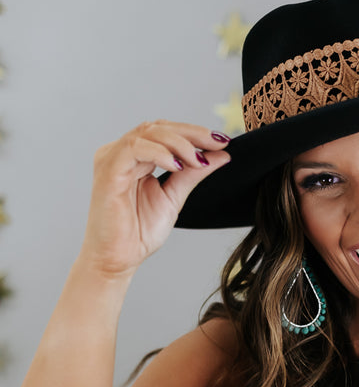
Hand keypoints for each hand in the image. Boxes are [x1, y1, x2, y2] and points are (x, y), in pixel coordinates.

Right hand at [78, 120, 230, 276]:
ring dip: (179, 143)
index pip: (164, 132)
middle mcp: (121, 154)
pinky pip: (134, 149)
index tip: (223, 142)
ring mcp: (112, 159)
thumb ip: (194, 174)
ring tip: (198, 160)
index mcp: (134, 158)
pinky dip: (159, 153)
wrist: (119, 259)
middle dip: (192, 133)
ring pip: (148, 133)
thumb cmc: (138, 232)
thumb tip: (221, 155)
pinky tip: (178, 165)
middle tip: (218, 143)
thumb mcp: (175, 197)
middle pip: (157, 128)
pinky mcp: (108, 171)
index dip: (194, 133)